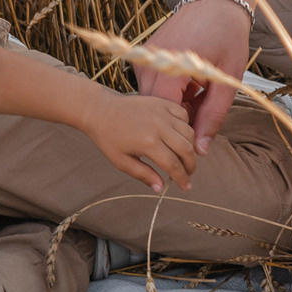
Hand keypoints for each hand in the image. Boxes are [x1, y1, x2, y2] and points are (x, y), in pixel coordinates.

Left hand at [84, 90, 198, 189]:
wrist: (100, 110)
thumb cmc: (108, 138)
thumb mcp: (121, 161)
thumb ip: (143, 175)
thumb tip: (161, 188)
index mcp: (148, 143)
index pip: (173, 165)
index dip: (182, 178)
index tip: (186, 187)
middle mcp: (159, 126)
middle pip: (186, 149)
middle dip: (191, 165)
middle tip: (188, 173)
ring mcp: (162, 112)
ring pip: (188, 132)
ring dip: (191, 147)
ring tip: (184, 157)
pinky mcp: (162, 103)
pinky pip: (183, 115)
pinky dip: (186, 127)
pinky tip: (179, 136)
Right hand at [136, 0, 251, 148]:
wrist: (217, 1)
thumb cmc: (227, 37)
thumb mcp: (228, 78)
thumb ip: (214, 115)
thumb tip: (200, 150)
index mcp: (171, 66)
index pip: (166, 113)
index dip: (184, 125)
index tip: (204, 120)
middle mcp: (151, 61)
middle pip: (155, 108)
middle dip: (179, 115)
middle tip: (204, 105)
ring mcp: (145, 56)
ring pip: (152, 98)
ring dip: (174, 102)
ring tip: (199, 91)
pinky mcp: (145, 54)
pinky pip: (151, 84)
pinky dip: (169, 90)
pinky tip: (189, 82)